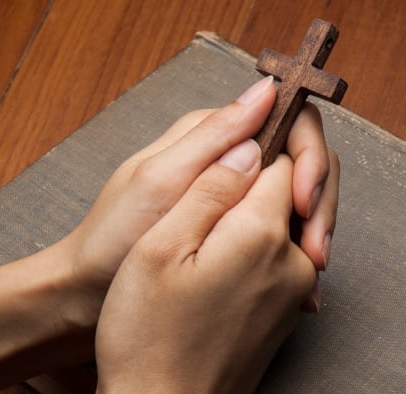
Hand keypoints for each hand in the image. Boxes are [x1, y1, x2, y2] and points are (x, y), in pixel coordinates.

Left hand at [56, 76, 337, 325]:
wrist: (86, 290)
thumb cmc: (113, 238)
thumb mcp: (162, 182)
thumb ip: (214, 137)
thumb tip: (267, 91)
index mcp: (211, 135)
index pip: (287, 121)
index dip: (308, 158)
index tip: (304, 202)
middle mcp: (228, 159)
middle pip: (301, 161)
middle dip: (319, 201)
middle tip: (317, 252)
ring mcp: (234, 197)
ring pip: (298, 198)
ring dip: (314, 231)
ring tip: (312, 273)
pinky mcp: (235, 231)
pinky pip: (281, 231)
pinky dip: (296, 254)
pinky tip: (301, 285)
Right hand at [94, 146, 331, 393]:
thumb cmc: (147, 340)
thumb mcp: (161, 246)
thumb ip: (212, 186)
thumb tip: (252, 143)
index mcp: (266, 234)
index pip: (285, 156)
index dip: (256, 138)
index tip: (226, 141)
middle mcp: (297, 263)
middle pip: (300, 189)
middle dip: (267, 172)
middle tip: (217, 175)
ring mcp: (296, 296)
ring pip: (289, 225)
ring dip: (256, 211)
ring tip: (204, 224)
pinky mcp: (284, 320)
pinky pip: (282, 261)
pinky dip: (256, 247)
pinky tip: (215, 263)